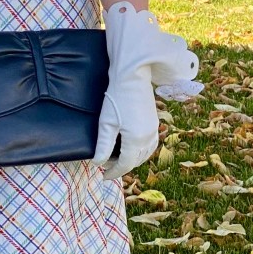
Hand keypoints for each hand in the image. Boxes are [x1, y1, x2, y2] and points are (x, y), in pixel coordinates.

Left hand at [90, 1, 202, 180]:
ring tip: (117, 159)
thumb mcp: (106, 123)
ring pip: (145, 154)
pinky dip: (141, 151)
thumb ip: (103, 146)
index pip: (125, 164)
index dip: (113, 172)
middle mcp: (148, 137)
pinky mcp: (154, 122)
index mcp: (136, 139)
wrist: (132, 76)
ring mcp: (154, 129)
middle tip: (107, 167)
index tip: (103, 176)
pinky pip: (150, 144)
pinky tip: (131, 147)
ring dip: (132, 160)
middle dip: (122, 166)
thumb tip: (98, 163)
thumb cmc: (116, 97)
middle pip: (136, 161)